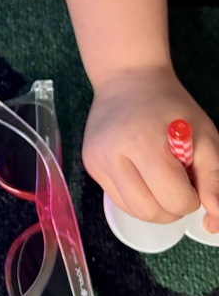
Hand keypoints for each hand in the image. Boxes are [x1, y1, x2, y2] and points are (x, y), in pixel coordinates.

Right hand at [83, 66, 218, 231]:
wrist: (128, 78)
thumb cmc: (170, 105)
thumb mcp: (204, 134)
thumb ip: (213, 178)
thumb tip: (215, 217)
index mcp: (144, 143)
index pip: (174, 199)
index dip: (192, 197)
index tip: (192, 178)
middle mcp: (113, 154)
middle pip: (150, 212)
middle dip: (172, 207)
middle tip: (178, 183)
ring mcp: (96, 160)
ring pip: (132, 211)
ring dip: (154, 206)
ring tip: (160, 179)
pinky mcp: (89, 164)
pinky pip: (117, 199)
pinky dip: (136, 196)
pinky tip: (142, 174)